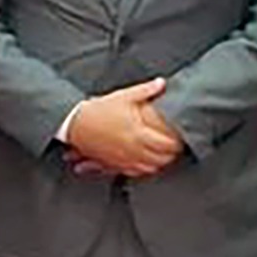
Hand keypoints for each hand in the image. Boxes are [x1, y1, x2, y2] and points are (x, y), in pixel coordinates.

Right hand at [63, 78, 183, 177]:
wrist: (74, 123)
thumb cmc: (98, 110)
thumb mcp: (123, 96)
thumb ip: (145, 90)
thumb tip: (161, 83)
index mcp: (138, 133)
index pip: (167, 145)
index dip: (177, 144)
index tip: (181, 139)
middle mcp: (133, 149)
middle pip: (161, 159)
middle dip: (171, 155)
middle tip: (176, 147)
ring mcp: (124, 159)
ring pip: (150, 168)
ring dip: (159, 163)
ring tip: (164, 155)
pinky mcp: (115, 164)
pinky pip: (135, 172)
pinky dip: (144, 169)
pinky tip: (146, 163)